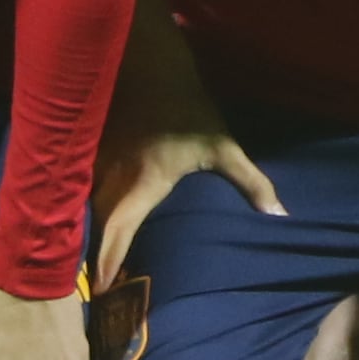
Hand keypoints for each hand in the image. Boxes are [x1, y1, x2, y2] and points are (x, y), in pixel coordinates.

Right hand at [93, 104, 279, 286]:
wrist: (152, 67)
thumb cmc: (189, 112)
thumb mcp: (223, 147)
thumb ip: (250, 182)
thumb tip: (280, 213)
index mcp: (142, 185)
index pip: (118, 232)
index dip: (107, 263)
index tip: (103, 290)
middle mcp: (112, 178)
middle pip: (94, 227)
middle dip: (91, 259)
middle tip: (95, 292)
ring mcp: (96, 164)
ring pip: (82, 208)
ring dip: (83, 236)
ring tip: (86, 268)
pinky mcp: (89, 153)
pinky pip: (79, 188)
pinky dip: (80, 209)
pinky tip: (82, 226)